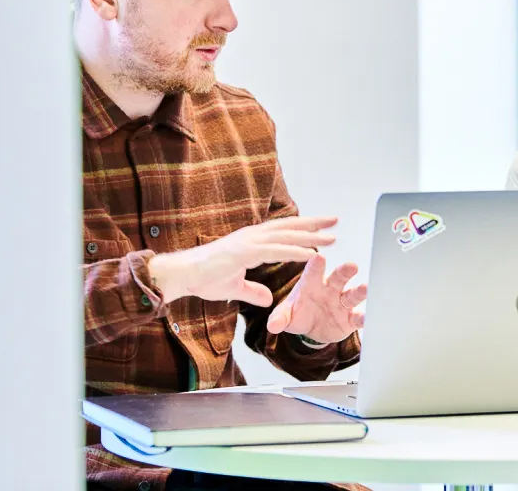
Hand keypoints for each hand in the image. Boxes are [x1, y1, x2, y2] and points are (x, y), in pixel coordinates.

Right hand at [148, 217, 336, 306]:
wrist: (183, 275)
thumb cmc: (204, 278)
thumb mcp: (235, 287)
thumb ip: (253, 291)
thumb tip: (268, 298)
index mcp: (250, 241)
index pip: (282, 231)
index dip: (302, 228)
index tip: (321, 227)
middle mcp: (252, 236)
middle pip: (289, 227)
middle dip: (313, 224)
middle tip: (335, 220)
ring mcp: (248, 242)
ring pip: (286, 236)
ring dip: (310, 236)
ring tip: (331, 236)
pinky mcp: (244, 252)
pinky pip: (276, 251)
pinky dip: (295, 251)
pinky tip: (311, 253)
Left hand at [265, 253, 366, 343]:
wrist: (311, 330)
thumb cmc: (298, 313)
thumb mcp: (285, 315)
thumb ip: (279, 318)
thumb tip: (272, 326)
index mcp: (311, 284)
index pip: (313, 272)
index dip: (316, 265)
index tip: (319, 257)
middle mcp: (329, 290)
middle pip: (338, 278)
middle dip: (344, 272)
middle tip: (351, 265)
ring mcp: (341, 304)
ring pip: (352, 295)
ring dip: (359, 291)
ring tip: (365, 288)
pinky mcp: (350, 319)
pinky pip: (358, 318)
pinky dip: (364, 317)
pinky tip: (368, 317)